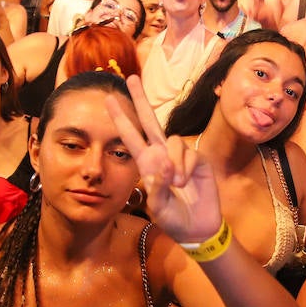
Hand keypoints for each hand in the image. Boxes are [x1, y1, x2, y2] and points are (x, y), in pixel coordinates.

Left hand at [106, 74, 221, 244]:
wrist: (197, 228)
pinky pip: (188, 153)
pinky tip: (186, 183)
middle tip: (130, 78)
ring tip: (176, 184)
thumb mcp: (157, 208)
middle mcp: (161, 154)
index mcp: (146, 163)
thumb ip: (157, 187)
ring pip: (172, 141)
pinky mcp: (197, 159)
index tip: (108, 99)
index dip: (120, 118)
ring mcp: (179, 155)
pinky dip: (185, 169)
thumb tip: (164, 164)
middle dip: (140, 99)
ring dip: (173, 163)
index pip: (130, 136)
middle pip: (150, 120)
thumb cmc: (173, 219)